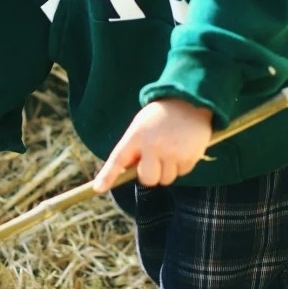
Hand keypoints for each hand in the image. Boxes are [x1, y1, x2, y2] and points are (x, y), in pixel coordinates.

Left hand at [92, 98, 213, 191]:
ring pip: (166, 179)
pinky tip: (182, 148)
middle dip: (151, 173)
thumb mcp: (141, 126)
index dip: (108, 175)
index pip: (118, 159)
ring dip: (167, 170)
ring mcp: (172, 152)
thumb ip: (134, 148)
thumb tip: (128, 171)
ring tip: (171, 149)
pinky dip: (181, 165)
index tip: (98, 188)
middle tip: (155, 159)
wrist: (189, 100)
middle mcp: (153, 145)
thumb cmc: (160, 116)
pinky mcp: (189, 157)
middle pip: (147, 179)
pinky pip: (182, 173)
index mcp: (137, 135)